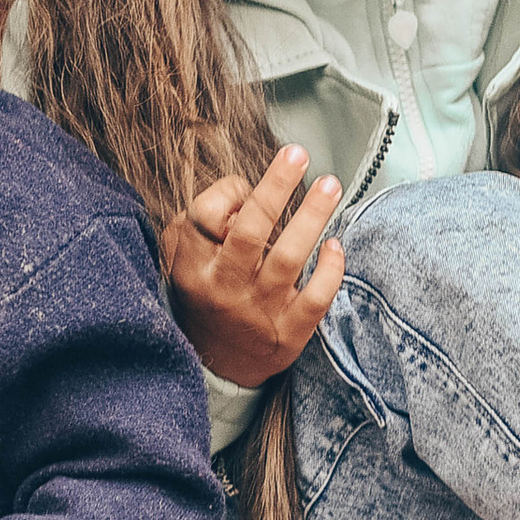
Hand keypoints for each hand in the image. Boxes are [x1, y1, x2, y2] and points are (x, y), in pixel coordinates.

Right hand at [161, 146, 344, 386]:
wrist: (217, 365)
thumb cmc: (207, 296)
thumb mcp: (183, 260)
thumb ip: (200, 222)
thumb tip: (244, 192)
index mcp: (194, 266)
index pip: (207, 215)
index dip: (230, 191)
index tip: (246, 185)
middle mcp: (224, 287)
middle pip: (251, 229)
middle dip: (276, 186)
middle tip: (297, 153)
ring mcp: (258, 311)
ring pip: (289, 257)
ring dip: (312, 217)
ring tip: (330, 185)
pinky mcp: (289, 333)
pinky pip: (315, 298)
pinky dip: (330, 270)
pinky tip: (336, 246)